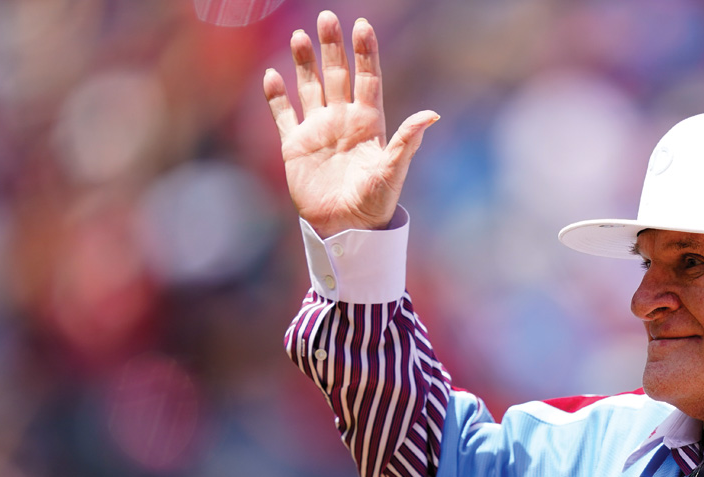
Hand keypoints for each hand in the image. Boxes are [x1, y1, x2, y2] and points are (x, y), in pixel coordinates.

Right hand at [263, 11, 437, 237]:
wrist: (346, 228)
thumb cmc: (375, 203)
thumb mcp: (393, 171)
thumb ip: (407, 141)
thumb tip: (431, 115)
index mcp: (368, 123)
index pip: (367, 79)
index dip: (365, 53)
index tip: (362, 25)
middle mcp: (343, 120)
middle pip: (338, 75)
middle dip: (332, 47)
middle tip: (327, 17)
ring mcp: (319, 131)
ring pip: (310, 88)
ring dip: (304, 63)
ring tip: (300, 36)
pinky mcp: (295, 146)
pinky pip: (284, 115)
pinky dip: (277, 97)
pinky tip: (272, 75)